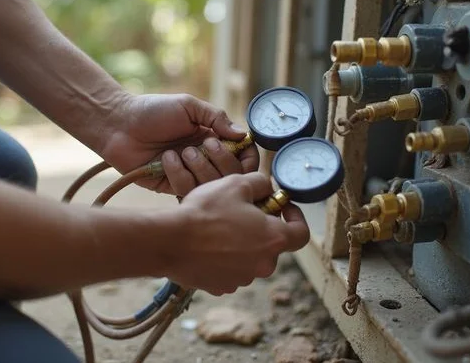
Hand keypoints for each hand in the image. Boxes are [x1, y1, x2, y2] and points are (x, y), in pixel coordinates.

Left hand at [97, 93, 259, 194]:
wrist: (119, 124)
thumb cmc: (153, 111)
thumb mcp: (188, 106)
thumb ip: (217, 118)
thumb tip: (243, 135)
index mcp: (212, 139)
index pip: (242, 156)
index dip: (248, 158)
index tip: (243, 152)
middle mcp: (204, 160)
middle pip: (232, 175)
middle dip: (222, 160)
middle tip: (205, 145)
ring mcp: (189, 175)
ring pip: (211, 186)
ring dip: (199, 167)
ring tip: (180, 152)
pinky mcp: (171, 188)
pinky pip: (187, 191)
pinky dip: (179, 174)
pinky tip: (165, 160)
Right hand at [165, 172, 309, 295]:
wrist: (169, 240)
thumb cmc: (206, 211)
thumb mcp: (237, 183)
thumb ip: (260, 183)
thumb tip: (267, 189)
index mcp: (273, 239)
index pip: (301, 233)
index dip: (295, 217)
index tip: (282, 207)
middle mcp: (263, 264)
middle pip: (271, 245)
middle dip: (261, 228)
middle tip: (242, 212)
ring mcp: (242, 279)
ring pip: (249, 258)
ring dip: (241, 244)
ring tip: (219, 227)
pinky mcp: (221, 287)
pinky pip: (229, 269)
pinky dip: (223, 258)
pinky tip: (206, 244)